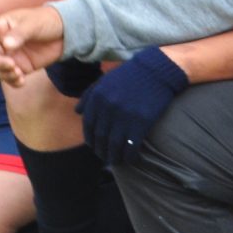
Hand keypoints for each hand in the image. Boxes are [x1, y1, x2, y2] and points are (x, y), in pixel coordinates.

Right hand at [0, 5, 66, 85]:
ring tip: (19, 75)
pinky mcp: (21, 66)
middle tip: (12, 66)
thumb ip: (19, 34)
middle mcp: (2, 42)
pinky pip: (10, 77)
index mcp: (1, 27)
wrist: (64, 32)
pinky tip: (22, 81)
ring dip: (5, 74)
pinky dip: (13, 82)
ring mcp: (11, 55)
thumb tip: (6, 45)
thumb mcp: (33, 24)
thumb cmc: (46, 21)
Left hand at [77, 47, 188, 165]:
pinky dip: (129, 155)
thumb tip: (78, 112)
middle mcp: (107, 108)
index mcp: (97, 98)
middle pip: (100, 137)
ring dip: (114, 156)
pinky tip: (130, 160)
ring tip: (115, 161)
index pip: (88, 125)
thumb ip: (89, 96)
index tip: (93, 146)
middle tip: (104, 157)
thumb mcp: (104, 81)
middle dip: (101, 150)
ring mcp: (124, 116)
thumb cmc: (129, 75)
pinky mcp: (141, 122)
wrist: (155, 71)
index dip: (90, 139)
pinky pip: (131, 145)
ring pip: (114, 144)